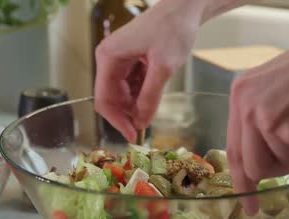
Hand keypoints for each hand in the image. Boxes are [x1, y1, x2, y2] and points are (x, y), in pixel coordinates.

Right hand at [94, 0, 205, 142]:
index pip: (104, 99)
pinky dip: (143, 93)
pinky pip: (132, 85)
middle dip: (128, 113)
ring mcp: (119, 59)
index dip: (117, 121)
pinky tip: (156, 89)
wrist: (184, 7)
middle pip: (112, 98)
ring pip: (123, 93)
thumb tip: (141, 123)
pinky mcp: (130, 60)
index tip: (133, 136)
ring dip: (137, 103)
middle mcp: (109, 58)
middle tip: (147, 124)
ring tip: (156, 101)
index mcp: (109, 57)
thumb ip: (150, 97)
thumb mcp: (163, 68)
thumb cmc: (173, 30)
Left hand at [227, 20, 288, 214]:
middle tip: (274, 193)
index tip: (244, 201)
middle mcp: (249, 107)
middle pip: (252, 166)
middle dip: (271, 174)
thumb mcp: (276, 86)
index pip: (233, 148)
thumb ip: (261, 117)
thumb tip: (258, 157)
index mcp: (241, 94)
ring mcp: (271, 120)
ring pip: (280, 166)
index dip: (239, 179)